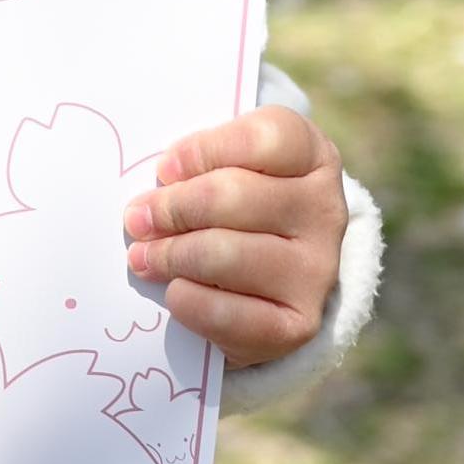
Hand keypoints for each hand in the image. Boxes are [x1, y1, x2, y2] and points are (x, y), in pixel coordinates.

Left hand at [123, 107, 345, 365]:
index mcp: (314, 157)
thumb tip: (149, 200)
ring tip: (144, 256)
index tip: (165, 169)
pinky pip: (225, 312)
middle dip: (171, 208)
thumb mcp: (231, 171)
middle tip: (138, 218)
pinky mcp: (299, 325)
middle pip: (232, 195)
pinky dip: (187, 301)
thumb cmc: (240, 213)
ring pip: (223, 254)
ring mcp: (317, 270)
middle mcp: (325, 210)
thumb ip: (200, 166)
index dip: (206, 149)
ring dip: (170, 254)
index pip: (267, 138)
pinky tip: (175, 291)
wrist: (276, 288)